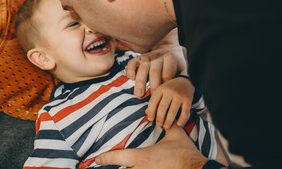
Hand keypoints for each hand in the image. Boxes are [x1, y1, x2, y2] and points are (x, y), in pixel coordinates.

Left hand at [95, 124, 209, 168]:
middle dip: (113, 168)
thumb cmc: (184, 153)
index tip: (97, 159)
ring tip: (119, 167)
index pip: (118, 157)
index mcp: (142, 157)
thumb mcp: (175, 135)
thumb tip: (163, 118)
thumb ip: (166, 125)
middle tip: (104, 164)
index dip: (106, 158)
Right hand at [126, 29, 186, 96]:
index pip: (167, 74)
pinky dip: (130, 70)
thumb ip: (185, 79)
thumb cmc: (177, 66)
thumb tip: (187, 93)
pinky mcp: (139, 58)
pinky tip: (131, 79)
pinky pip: (132, 62)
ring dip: (140, 82)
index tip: (165, 96)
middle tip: (151, 100)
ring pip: (143, 68)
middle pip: (154, 72)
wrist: (170, 50)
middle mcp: (159, 56)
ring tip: (139, 95)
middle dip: (152, 87)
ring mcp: (148, 56)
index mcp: (171, 59)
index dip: (166, 86)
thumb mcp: (185, 70)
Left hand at [145, 77, 193, 128]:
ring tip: (166, 127)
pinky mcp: (188, 99)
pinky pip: (185, 112)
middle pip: (162, 108)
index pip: (153, 102)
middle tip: (159, 125)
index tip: (150, 119)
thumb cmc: (170, 89)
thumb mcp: (160, 92)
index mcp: (161, 89)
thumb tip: (147, 113)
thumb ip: (154, 101)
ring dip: (169, 121)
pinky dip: (181, 119)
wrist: (185, 82)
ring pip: (173, 111)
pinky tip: (178, 124)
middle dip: (159, 119)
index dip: (151, 112)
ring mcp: (179, 95)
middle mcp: (170, 91)